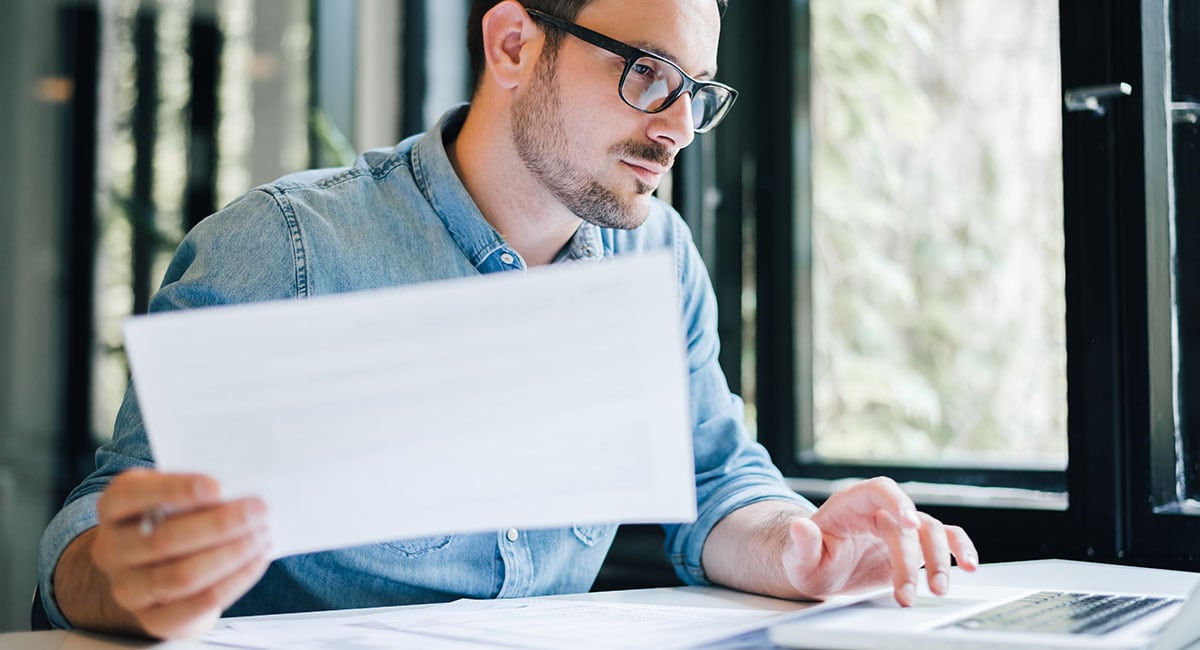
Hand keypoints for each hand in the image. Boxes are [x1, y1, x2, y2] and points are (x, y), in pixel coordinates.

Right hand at [89, 469, 270, 637]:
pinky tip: (256, 561)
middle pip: (163, 539)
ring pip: (182, 575)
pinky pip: (197, 604)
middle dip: (219, 524)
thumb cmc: (171, 519)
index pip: (131, 495)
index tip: (217, 486)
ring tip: (262, 535)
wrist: (153, 569)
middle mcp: (111, 549)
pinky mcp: (154, 619)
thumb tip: (241, 488)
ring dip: (231, 554)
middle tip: (258, 510)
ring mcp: (128, 589)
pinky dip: (234, 581)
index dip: (174, 490)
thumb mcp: (173, 495)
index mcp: (113, 508)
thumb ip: (196, 490)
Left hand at [782, 477, 976, 605]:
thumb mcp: (798, 558)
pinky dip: (960, 549)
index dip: (897, 502)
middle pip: (908, 523)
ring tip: (937, 590)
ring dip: (939, 560)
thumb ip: (802, 544)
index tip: (909, 523)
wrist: (821, 570)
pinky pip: (945, 539)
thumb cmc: (809, 559)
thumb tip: (799, 526)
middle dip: (911, 559)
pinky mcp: (914, 546)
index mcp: (852, 504)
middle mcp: (880, 511)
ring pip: (932, 531)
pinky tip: (969, 565)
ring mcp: (900, 527)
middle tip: (908, 593)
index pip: (879, 490)